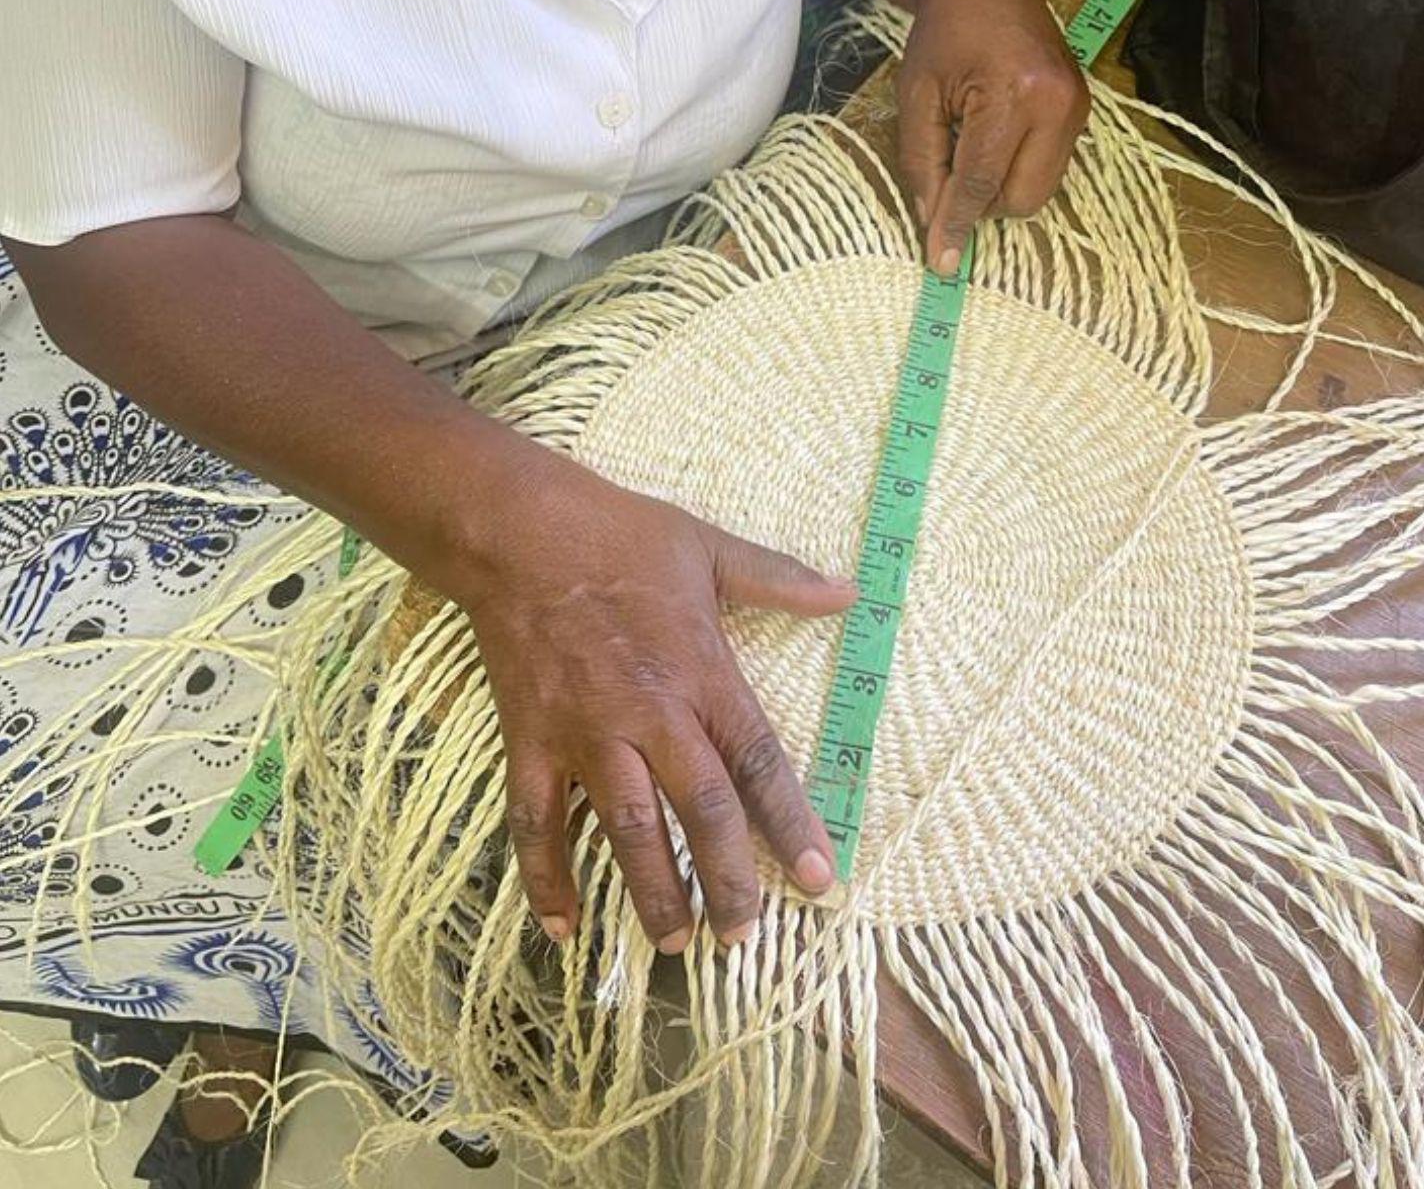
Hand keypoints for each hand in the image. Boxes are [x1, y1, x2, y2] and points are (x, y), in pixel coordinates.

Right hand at [451, 446, 856, 950]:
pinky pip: (536, 823)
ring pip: (625, 831)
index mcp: (700, 672)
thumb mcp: (707, 547)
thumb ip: (779, 578)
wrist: (519, 532)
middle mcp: (649, 715)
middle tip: (746, 937)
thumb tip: (850, 591)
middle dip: (728, 880)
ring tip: (676, 945)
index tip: (821, 880)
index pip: (758, 761)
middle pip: (699, 811)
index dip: (792, 824)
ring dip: (653, 893)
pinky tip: (562, 928)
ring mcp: (586, 734)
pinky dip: (545, 878)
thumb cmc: (619, 536)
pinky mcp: (531, 743)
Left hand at [897, 0, 1087, 273]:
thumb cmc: (944, 31)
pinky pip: (1051, 165)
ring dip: (1001, 189)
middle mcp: (1057, 104)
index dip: (957, 224)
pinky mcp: (1084, 107)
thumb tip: (934, 223)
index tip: (940, 261)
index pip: (982, 182)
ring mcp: (1078, 106)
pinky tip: (993, 138)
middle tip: (949, 179)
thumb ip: (922, 161)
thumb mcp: (917, 94)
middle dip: (983, 206)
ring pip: (1041, 189)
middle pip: (1022, 198)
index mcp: (1013, 95)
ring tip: (970, 148)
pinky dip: (1018, 168)